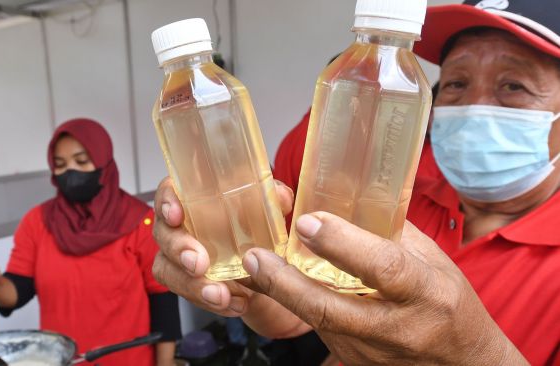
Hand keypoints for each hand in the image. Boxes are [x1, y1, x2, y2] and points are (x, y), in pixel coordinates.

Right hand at [151, 176, 293, 316]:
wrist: (268, 272)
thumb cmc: (258, 230)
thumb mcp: (270, 213)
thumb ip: (274, 200)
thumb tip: (280, 197)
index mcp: (194, 201)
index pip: (169, 191)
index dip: (167, 201)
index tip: (176, 216)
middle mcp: (182, 228)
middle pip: (164, 234)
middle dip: (178, 250)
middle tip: (199, 263)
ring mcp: (180, 258)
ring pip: (168, 270)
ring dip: (192, 285)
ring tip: (220, 295)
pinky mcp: (189, 284)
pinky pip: (188, 294)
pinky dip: (210, 302)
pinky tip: (234, 304)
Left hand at [241, 213, 527, 364]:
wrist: (461, 364)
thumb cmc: (449, 304)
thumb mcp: (433, 262)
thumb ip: (391, 233)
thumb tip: (348, 198)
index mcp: (426, 293)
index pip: (382, 267)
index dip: (343, 244)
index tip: (308, 222)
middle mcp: (396, 326)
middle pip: (330, 307)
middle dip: (285, 282)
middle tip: (255, 256)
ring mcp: (371, 349)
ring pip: (316, 320)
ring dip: (280, 292)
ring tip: (253, 265)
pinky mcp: (353, 359)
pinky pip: (318, 327)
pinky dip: (295, 303)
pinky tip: (276, 283)